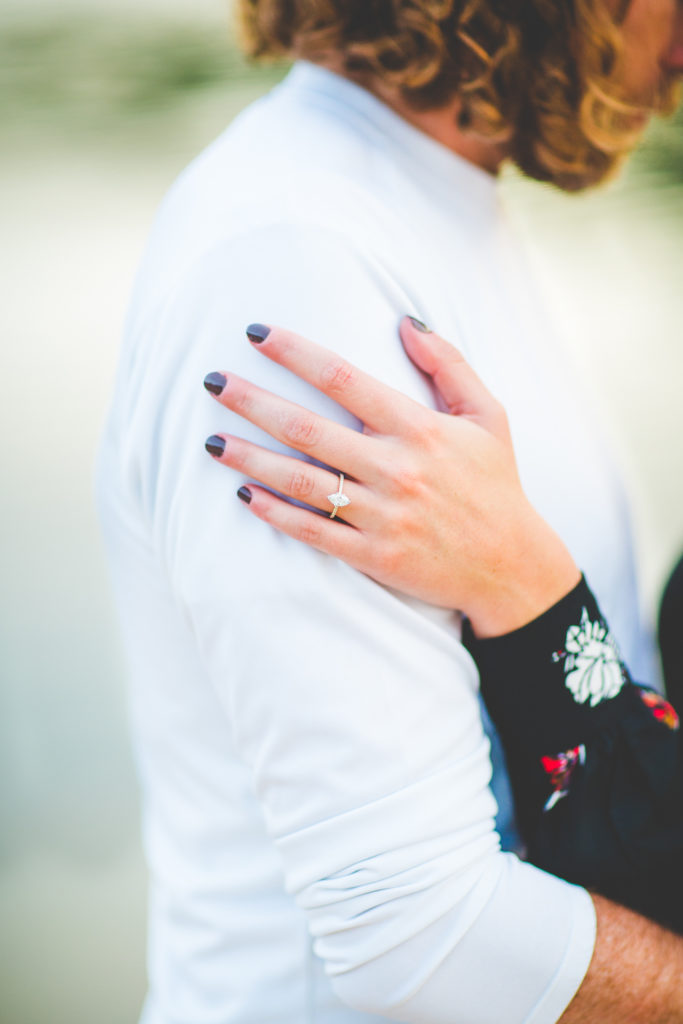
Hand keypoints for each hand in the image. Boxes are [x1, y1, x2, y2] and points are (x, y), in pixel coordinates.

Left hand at [202, 317, 579, 636]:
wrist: (509, 567)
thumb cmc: (496, 484)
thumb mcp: (489, 415)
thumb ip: (449, 364)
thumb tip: (404, 321)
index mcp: (421, 429)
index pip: (346, 379)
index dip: (297, 353)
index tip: (256, 334)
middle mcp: (397, 470)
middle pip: (309, 429)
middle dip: (254, 402)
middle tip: (211, 381)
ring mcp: (383, 516)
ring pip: (302, 482)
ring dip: (251, 459)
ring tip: (210, 441)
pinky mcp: (375, 556)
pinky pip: (314, 532)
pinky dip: (277, 514)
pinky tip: (244, 495)